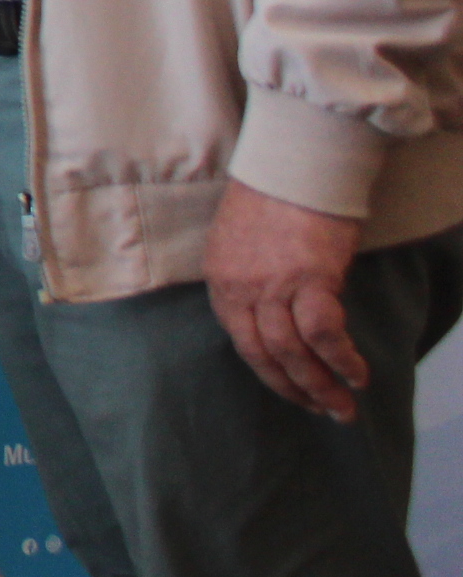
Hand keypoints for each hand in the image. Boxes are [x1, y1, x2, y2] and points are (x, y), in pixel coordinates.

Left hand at [206, 179, 369, 420]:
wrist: (294, 164)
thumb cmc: (273, 199)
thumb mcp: (242, 245)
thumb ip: (252, 283)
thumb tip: (280, 318)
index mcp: (220, 279)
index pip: (241, 340)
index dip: (268, 371)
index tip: (292, 389)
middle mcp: (239, 287)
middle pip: (263, 354)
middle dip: (294, 389)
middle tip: (323, 411)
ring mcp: (272, 285)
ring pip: (291, 351)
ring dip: (319, 385)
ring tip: (342, 406)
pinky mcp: (309, 278)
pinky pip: (323, 333)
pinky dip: (340, 359)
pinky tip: (357, 373)